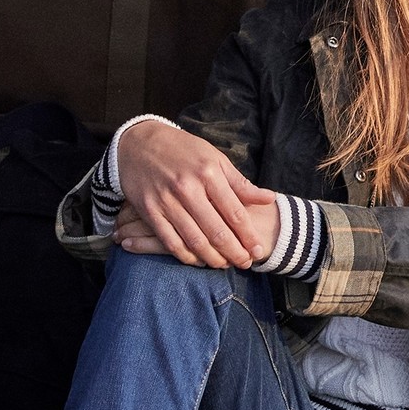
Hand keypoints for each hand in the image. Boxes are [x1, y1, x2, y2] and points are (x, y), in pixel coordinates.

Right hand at [113, 119, 276, 267]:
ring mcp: (167, 202)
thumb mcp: (215, 158)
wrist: (138, 143)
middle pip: (216, 231)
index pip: (234, 212)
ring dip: (213, 258)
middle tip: (246, 263)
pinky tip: (199, 261)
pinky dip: (186, 256)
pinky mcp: (149, 211)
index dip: (248, 235)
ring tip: (226, 265)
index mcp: (209, 174)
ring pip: (195, 240)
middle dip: (234, 252)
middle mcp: (188, 189)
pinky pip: (171, 242)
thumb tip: (270, 198)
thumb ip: (241, 183)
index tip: (258, 249)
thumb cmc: (183, 151)